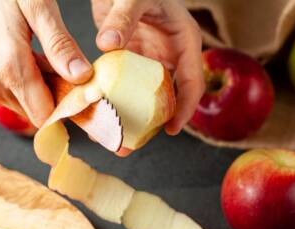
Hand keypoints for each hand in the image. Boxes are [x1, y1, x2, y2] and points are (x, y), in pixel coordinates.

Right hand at [0, 0, 92, 127]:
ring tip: (29, 56)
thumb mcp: (36, 6)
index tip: (74, 93)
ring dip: (32, 89)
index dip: (63, 107)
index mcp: (8, 68)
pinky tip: (12, 60)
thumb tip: (81, 76)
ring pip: (20, 105)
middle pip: (34, 111)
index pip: (45, 116)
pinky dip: (14, 85)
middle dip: (49, 94)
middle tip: (52, 65)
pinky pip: (3, 98)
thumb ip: (59, 44)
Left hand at [91, 0, 204, 134]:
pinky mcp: (133, 62)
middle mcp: (170, 56)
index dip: (184, 109)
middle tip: (132, 144)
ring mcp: (151, 61)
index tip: (170, 130)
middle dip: (152, 124)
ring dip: (132, 118)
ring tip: (115, 139)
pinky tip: (102, 114)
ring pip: (146, 97)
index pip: (192, 83)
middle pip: (168, 98)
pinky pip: (127, 87)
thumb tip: (107, 45)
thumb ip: (124, 18)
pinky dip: (117, 101)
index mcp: (185, 43)